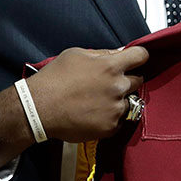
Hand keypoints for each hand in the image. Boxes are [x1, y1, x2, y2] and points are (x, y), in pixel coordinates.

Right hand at [26, 46, 148, 142]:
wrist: (38, 109)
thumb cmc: (53, 80)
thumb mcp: (76, 54)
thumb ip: (102, 53)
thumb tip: (117, 53)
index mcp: (110, 66)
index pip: (141, 56)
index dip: (138, 57)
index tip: (136, 60)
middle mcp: (117, 87)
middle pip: (138, 80)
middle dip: (126, 80)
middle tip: (108, 84)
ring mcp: (115, 109)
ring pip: (129, 102)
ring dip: (118, 101)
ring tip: (96, 102)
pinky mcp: (110, 127)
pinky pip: (119, 120)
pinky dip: (110, 118)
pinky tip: (93, 114)